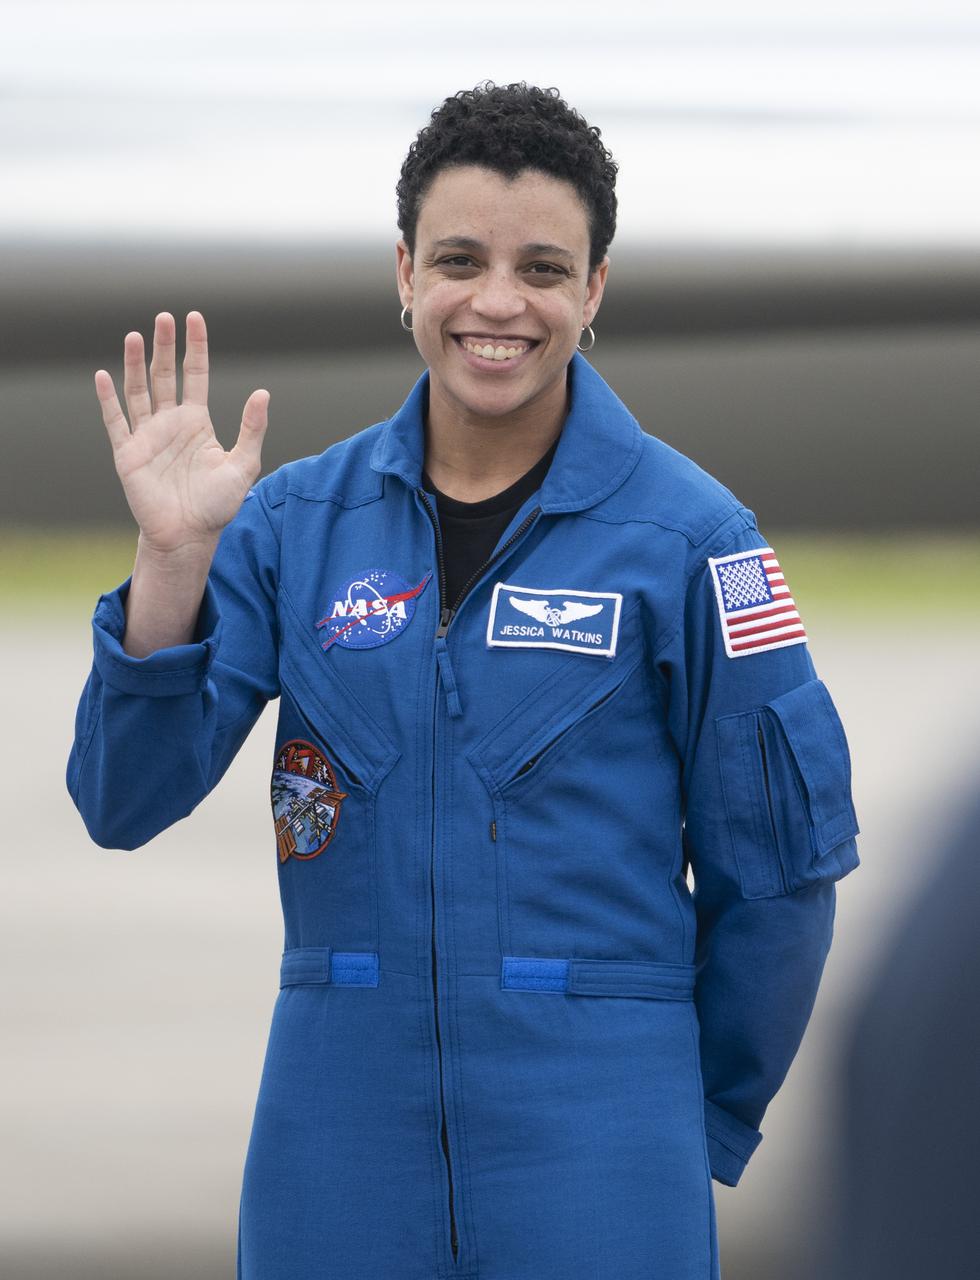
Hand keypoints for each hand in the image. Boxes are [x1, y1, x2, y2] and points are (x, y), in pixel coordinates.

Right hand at [95, 311, 269, 555]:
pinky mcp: (128, 453)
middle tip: (164, 317)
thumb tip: (263, 393)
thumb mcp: (243, 465)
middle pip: (164, 375)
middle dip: (164, 346)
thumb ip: (252, 429)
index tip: (194, 318)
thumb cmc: (217, 505)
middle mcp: (170, 423)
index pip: (195, 374)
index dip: (195, 347)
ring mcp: (147, 436)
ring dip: (134, 364)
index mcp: (197, 422)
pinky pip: (116, 421)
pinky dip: (108, 399)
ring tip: (135, 335)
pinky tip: (103, 376)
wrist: (189, 535)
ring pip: (138, 391)